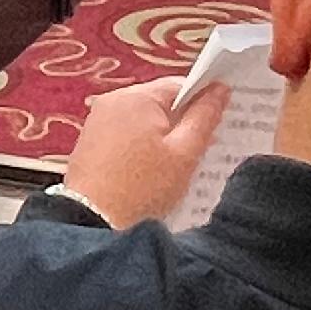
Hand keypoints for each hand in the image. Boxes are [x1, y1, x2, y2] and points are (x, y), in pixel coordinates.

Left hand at [64, 78, 229, 228]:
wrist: (93, 224)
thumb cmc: (142, 189)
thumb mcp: (185, 153)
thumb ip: (205, 116)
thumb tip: (220, 88)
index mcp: (137, 97)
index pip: (180, 86)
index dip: (202, 103)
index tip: (216, 127)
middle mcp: (113, 101)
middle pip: (160, 102)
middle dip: (181, 124)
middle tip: (199, 152)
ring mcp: (97, 121)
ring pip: (143, 120)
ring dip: (161, 138)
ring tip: (173, 168)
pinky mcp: (90, 142)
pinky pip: (125, 135)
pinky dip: (141, 148)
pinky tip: (149, 173)